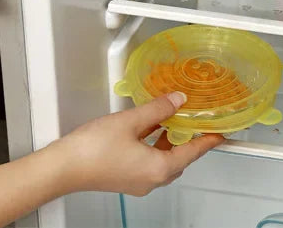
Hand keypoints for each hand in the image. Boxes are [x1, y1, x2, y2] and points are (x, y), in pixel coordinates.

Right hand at [50, 91, 223, 196]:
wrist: (60, 168)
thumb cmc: (91, 151)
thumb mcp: (131, 121)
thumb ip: (158, 109)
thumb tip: (178, 100)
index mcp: (158, 169)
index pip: (194, 152)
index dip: (209, 140)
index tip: (221, 133)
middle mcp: (151, 180)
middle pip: (181, 158)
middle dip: (190, 139)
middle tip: (197, 121)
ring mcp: (137, 182)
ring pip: (165, 160)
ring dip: (171, 141)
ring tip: (174, 120)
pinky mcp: (125, 178)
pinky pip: (150, 162)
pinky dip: (156, 146)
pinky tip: (150, 129)